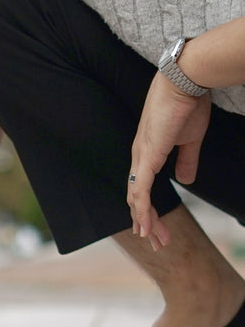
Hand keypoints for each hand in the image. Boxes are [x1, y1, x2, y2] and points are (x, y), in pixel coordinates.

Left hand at [128, 72, 210, 248]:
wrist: (186, 82)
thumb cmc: (187, 105)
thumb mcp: (190, 140)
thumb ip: (186, 161)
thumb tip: (186, 180)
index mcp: (147, 153)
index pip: (142, 189)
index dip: (148, 211)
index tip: (156, 230)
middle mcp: (139, 157)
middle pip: (136, 198)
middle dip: (147, 223)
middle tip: (157, 244)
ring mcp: (140, 156)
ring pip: (136, 198)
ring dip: (146, 221)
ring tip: (154, 241)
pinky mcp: (147, 154)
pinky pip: (140, 188)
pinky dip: (141, 208)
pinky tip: (144, 224)